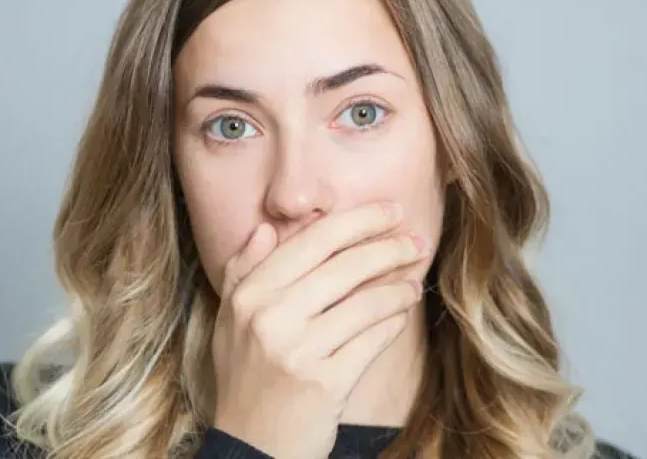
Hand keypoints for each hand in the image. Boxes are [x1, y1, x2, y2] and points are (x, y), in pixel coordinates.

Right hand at [210, 202, 427, 458]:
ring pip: (364, 302)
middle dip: (388, 248)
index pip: (311, 241)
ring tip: (413, 281)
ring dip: (398, 287)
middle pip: (343, 266)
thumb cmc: (246, 378)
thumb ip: (243, 270)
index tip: (389, 210)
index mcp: (248, 295)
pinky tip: (402, 313)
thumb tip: (268, 228)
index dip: (356, 221)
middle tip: (416, 241)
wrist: (251, 446)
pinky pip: (372, 339)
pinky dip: (392, 322)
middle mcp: (268, 317)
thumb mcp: (230, 321)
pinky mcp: (325, 382)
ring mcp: (297, 350)